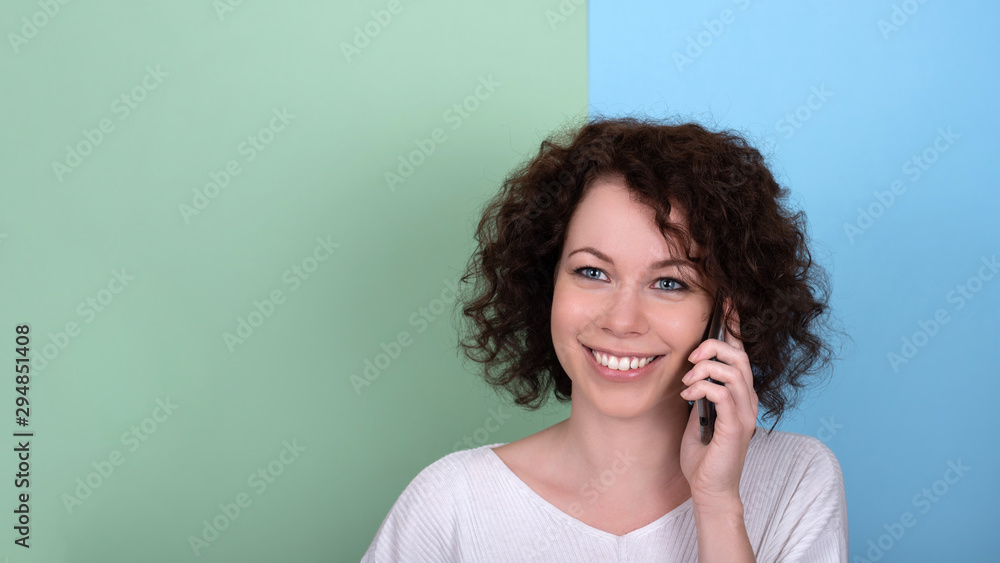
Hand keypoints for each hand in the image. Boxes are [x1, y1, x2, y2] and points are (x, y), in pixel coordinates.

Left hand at [678, 299, 758, 506]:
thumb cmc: (703, 454)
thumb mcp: (699, 413)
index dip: (735, 326)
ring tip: (688, 382)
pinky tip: (690, 395)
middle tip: (690, 357)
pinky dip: (704, 386)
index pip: (741, 353)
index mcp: (740, 394)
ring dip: (706, 368)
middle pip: (740, 355)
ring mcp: (745, 414)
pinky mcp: (737, 427)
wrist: (709, 488)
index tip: (726, 301)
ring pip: (735, 370)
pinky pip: (724, 392)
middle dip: (714, 347)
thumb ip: (701, 390)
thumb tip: (691, 369)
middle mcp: (748, 400)